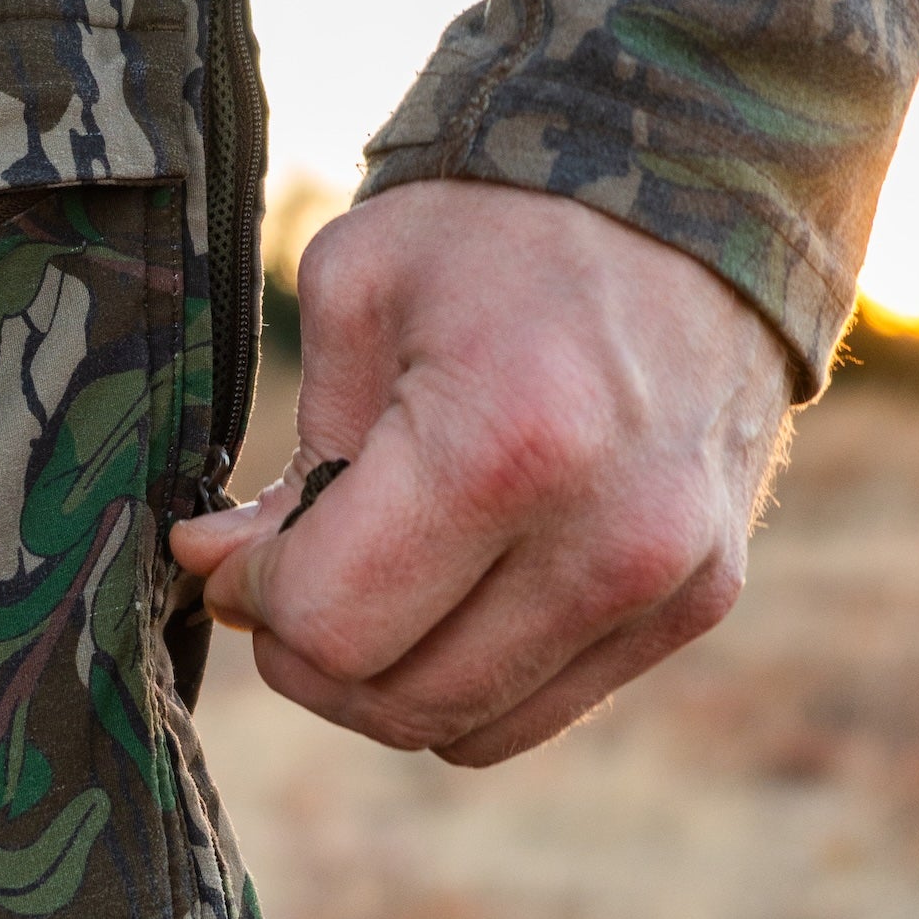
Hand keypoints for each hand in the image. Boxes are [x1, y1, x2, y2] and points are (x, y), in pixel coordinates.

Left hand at [170, 182, 794, 766]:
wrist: (687, 190)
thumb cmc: (495, 228)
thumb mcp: (356, 294)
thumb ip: (287, 462)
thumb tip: (220, 573)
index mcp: (508, 444)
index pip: (334, 624)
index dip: (261, 599)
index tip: (244, 550)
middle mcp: (610, 535)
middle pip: (398, 699)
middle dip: (312, 654)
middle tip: (289, 579)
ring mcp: (669, 580)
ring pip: (466, 728)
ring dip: (386, 681)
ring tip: (368, 584)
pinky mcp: (698, 601)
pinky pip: (541, 710)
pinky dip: (470, 677)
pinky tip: (450, 590)